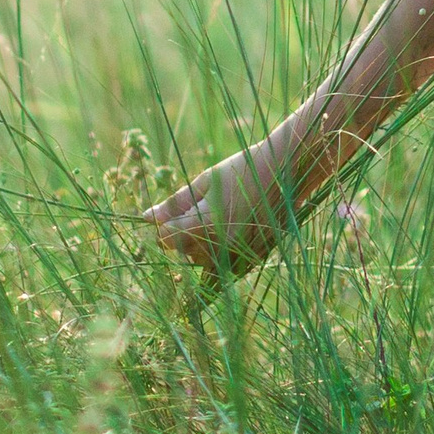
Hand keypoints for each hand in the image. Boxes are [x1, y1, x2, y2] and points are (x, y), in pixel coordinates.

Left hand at [140, 129, 305, 271]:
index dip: (164, 226)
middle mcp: (222, 245)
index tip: (170, 215)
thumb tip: (146, 217)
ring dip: (200, 244)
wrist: (287, 173)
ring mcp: (238, 255)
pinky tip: (232, 227)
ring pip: (202, 260)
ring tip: (219, 216)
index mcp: (207, 223)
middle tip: (201, 208)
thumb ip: (175, 203)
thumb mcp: (205, 181)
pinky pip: (223, 264)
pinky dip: (220, 251)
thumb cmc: (242, 169)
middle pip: (183, 250)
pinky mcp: (251, 261)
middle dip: (183, 233)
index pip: (167, 237)